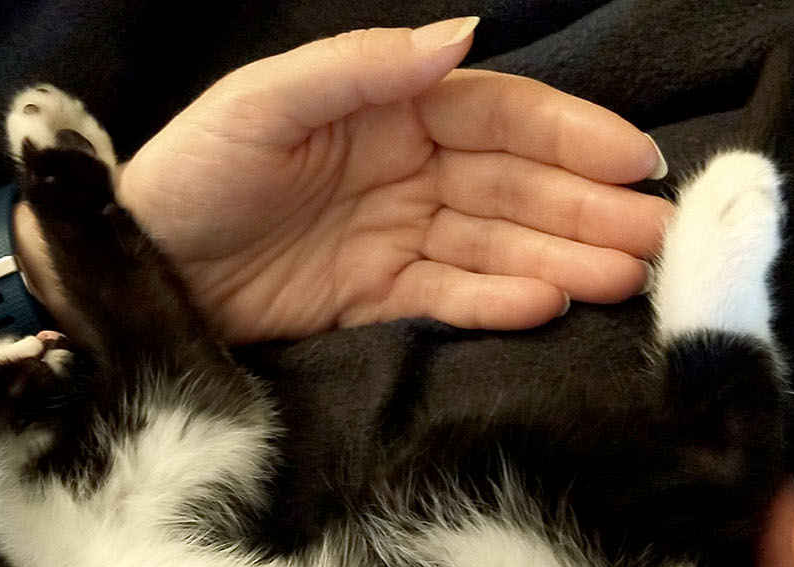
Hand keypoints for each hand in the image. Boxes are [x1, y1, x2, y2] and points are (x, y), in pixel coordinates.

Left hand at [17, 20, 670, 343]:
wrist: (133, 268)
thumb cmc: (189, 173)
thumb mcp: (263, 106)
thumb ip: (360, 71)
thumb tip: (462, 35)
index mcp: (386, 112)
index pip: (499, 119)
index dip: (570, 137)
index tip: (636, 161)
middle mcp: (404, 173)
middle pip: (515, 188)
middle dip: (588, 208)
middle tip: (660, 239)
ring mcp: (394, 240)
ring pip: (497, 246)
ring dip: (564, 258)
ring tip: (629, 279)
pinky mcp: (375, 301)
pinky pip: (450, 299)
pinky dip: (498, 303)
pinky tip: (550, 305)